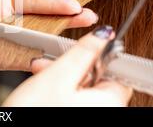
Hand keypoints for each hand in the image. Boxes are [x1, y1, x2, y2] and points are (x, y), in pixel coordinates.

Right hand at [2, 26, 132, 106]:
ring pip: (82, 93)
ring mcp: (91, 118)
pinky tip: (43, 93)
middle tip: (49, 65)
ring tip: (39, 78)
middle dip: (71, 68)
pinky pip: (73, 105)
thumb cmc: (35, 111)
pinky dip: (59, 96)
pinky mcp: (76, 121)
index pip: (118, 71)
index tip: (78, 53)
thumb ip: (84, 53)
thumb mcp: (57, 75)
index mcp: (111, 101)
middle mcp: (105, 112)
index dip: (96, 57)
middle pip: (97, 82)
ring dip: (62, 81)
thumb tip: (104, 35)